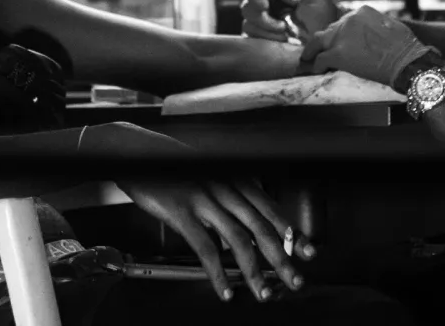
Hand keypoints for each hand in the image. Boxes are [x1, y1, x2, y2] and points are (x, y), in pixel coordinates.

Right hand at [89, 123, 315, 300]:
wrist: (136, 152)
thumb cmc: (171, 166)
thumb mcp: (208, 175)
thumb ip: (228, 196)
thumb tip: (243, 229)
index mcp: (233, 177)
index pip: (270, 208)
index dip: (292, 232)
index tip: (308, 251)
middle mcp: (224, 187)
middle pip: (261, 228)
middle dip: (283, 258)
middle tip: (295, 280)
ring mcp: (204, 199)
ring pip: (239, 241)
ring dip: (254, 272)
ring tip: (262, 292)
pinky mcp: (182, 212)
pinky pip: (206, 248)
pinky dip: (218, 274)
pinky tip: (224, 289)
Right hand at [239, 0, 341, 42]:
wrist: (324, 35)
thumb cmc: (320, 11)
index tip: (264, 6)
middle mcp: (263, 3)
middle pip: (246, 6)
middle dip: (262, 18)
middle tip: (282, 26)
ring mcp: (260, 22)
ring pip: (248, 23)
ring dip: (266, 30)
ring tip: (285, 34)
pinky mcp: (260, 37)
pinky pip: (251, 37)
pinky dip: (265, 39)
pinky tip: (281, 41)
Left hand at [300, 6, 435, 88]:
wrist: (407, 60)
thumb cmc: (405, 46)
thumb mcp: (388, 25)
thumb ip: (372, 25)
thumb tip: (367, 33)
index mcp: (361, 12)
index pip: (343, 21)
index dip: (339, 33)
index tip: (338, 40)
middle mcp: (348, 20)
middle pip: (329, 30)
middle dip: (325, 41)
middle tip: (318, 49)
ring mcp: (341, 36)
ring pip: (318, 41)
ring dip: (312, 51)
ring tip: (307, 58)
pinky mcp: (338, 54)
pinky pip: (321, 59)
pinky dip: (316, 65)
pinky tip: (317, 70)